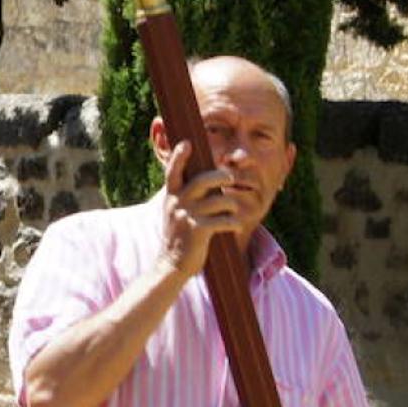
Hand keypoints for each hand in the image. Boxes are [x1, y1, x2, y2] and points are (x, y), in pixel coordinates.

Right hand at [159, 140, 266, 276]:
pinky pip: (224, 221)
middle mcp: (177, 203)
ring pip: (220, 201)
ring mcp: (187, 217)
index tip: (187, 143)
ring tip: (234, 211)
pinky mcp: (198, 231)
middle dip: (221, 176)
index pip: (173, 171)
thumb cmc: (179, 234)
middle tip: (230, 177)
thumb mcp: (174, 210)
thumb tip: (202, 177)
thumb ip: (184, 194)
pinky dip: (234, 223)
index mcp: (171, 196)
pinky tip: (236, 226)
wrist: (171, 263)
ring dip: (232, 205)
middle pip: (203, 180)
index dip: (179, 156)